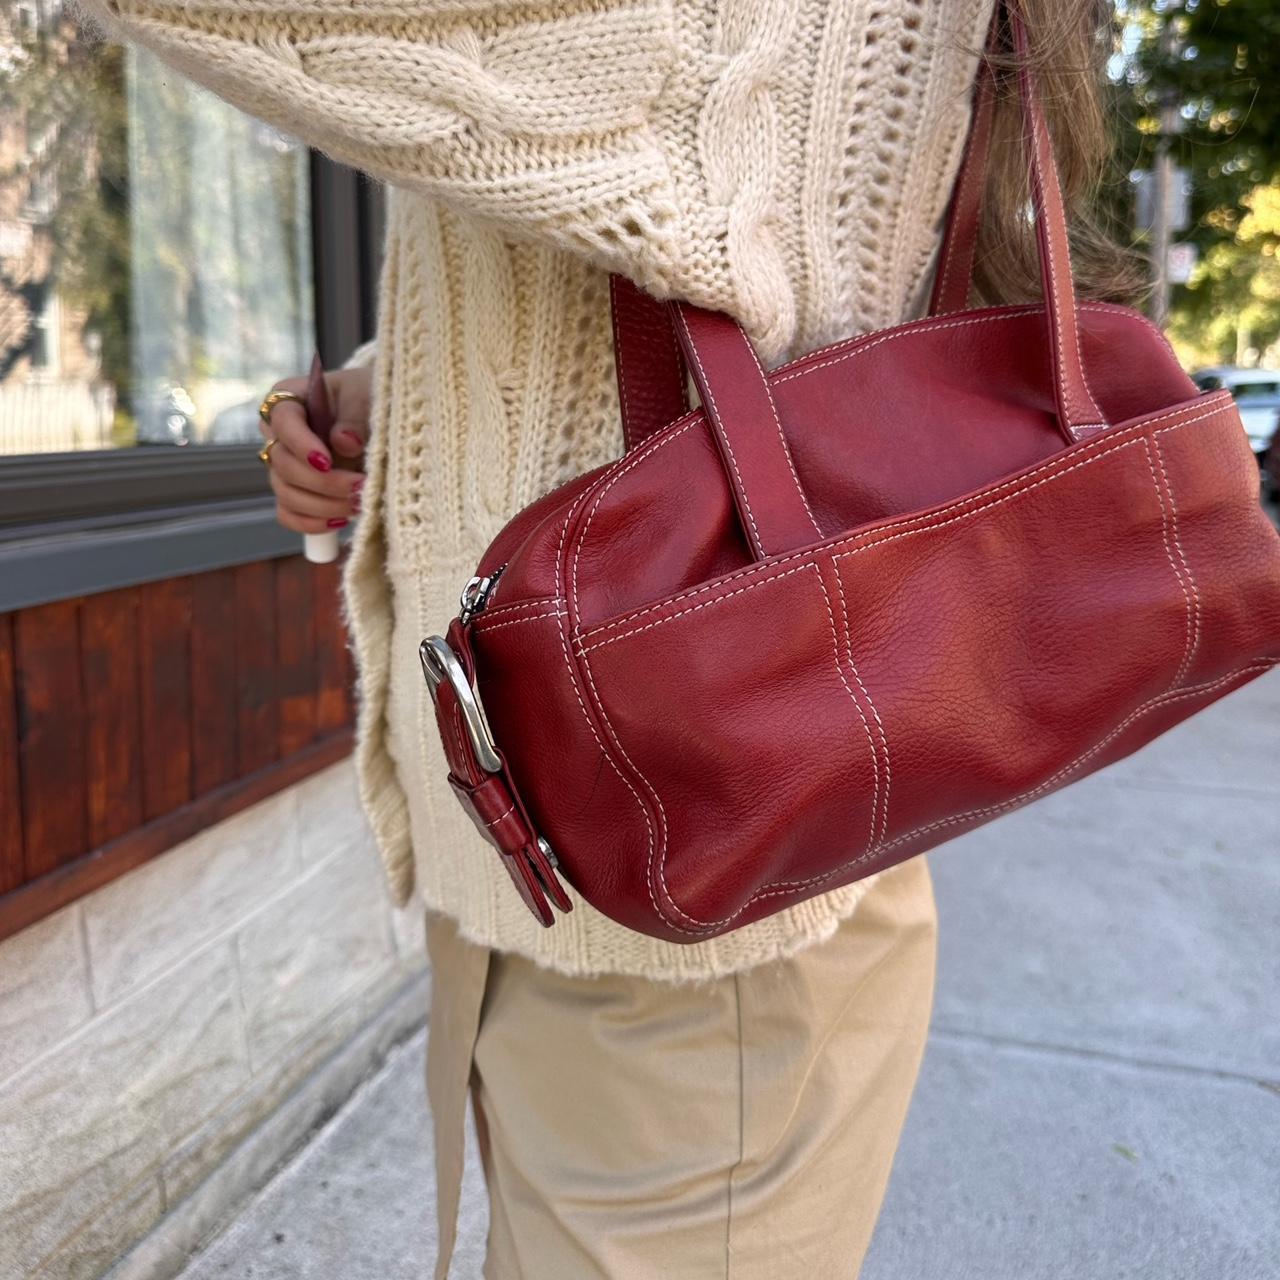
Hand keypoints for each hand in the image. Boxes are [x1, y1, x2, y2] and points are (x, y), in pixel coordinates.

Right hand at [259, 365, 370, 533]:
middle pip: (282, 464)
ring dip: (323, 505)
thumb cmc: (369, 396)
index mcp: (290, 398)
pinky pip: (289, 514)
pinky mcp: (295, 491)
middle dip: (322, 482)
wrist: (380, 414)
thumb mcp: (367, 396)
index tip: (326, 462)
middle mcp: (279, 433)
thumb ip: (355, 417)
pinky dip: (313, 523)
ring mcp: (284, 465)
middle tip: (359, 487)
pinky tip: (341, 521)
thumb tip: (344, 442)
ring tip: (360, 504)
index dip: (301, 444)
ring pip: (286, 493)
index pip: (282, 421)